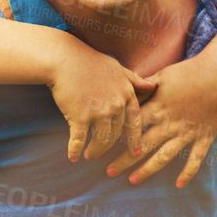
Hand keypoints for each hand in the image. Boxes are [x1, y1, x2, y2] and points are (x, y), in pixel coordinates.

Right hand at [48, 41, 155, 161]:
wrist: (64, 59)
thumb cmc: (89, 61)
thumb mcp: (117, 68)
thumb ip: (134, 79)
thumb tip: (152, 86)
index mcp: (126, 94)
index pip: (135, 122)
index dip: (135, 140)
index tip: (135, 153)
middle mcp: (115, 105)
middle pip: (117, 134)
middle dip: (108, 147)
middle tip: (99, 154)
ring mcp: (98, 111)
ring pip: (101, 140)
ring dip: (95, 151)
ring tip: (88, 156)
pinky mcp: (80, 116)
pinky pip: (79, 139)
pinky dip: (75, 150)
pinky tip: (72, 157)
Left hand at [105, 58, 216, 186]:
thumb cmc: (190, 72)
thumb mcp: (163, 75)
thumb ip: (144, 87)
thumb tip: (124, 90)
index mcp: (157, 107)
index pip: (131, 126)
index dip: (115, 137)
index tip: (100, 146)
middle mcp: (170, 123)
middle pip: (142, 145)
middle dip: (124, 160)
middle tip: (108, 173)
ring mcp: (187, 132)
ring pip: (164, 156)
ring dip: (147, 170)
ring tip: (132, 181)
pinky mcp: (204, 137)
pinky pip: (195, 159)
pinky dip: (188, 172)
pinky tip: (179, 185)